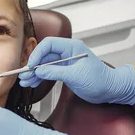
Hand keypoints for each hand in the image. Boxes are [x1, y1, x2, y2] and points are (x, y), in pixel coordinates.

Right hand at [19, 37, 134, 104]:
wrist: (111, 90)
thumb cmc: (100, 80)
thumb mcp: (75, 75)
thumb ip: (55, 71)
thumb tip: (38, 70)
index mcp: (72, 47)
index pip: (49, 44)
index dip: (37, 54)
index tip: (30, 65)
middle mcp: (68, 53)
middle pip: (44, 55)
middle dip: (33, 65)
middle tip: (24, 75)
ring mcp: (66, 63)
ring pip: (45, 65)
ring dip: (35, 73)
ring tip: (26, 82)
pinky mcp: (66, 72)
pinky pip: (49, 72)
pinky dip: (41, 77)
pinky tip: (33, 83)